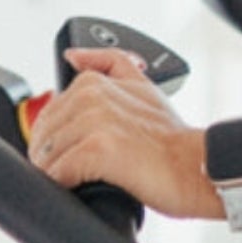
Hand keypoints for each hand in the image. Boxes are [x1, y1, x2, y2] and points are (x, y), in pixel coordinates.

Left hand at [26, 48, 214, 219]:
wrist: (197, 166)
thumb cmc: (171, 138)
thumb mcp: (143, 86)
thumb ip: (108, 64)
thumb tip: (72, 55)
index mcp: (94, 82)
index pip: (49, 115)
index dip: (56, 139)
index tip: (75, 153)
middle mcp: (91, 96)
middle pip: (44, 136)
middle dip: (53, 158)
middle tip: (79, 172)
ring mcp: (93, 121)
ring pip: (48, 155)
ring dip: (58, 173)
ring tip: (84, 180)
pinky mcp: (97, 149)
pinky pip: (59, 173)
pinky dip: (65, 185)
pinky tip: (84, 187)